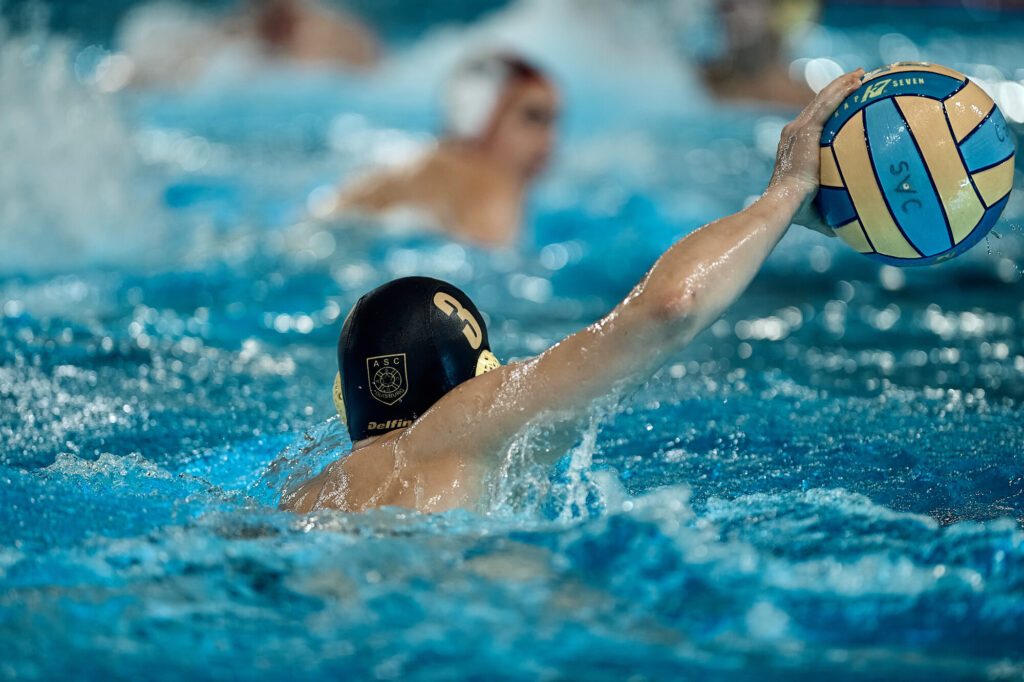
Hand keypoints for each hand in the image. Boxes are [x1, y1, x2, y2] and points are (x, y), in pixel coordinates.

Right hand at [769, 68, 863, 235]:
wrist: (783, 205)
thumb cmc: (796, 212)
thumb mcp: (817, 211)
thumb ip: (832, 213)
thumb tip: (850, 230)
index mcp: (794, 147)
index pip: (814, 121)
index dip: (830, 108)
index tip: (847, 101)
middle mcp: (793, 132)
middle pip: (819, 103)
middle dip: (838, 88)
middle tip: (859, 79)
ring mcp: (798, 129)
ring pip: (824, 98)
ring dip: (842, 83)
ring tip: (862, 73)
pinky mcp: (805, 129)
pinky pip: (828, 104)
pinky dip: (842, 91)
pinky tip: (859, 81)